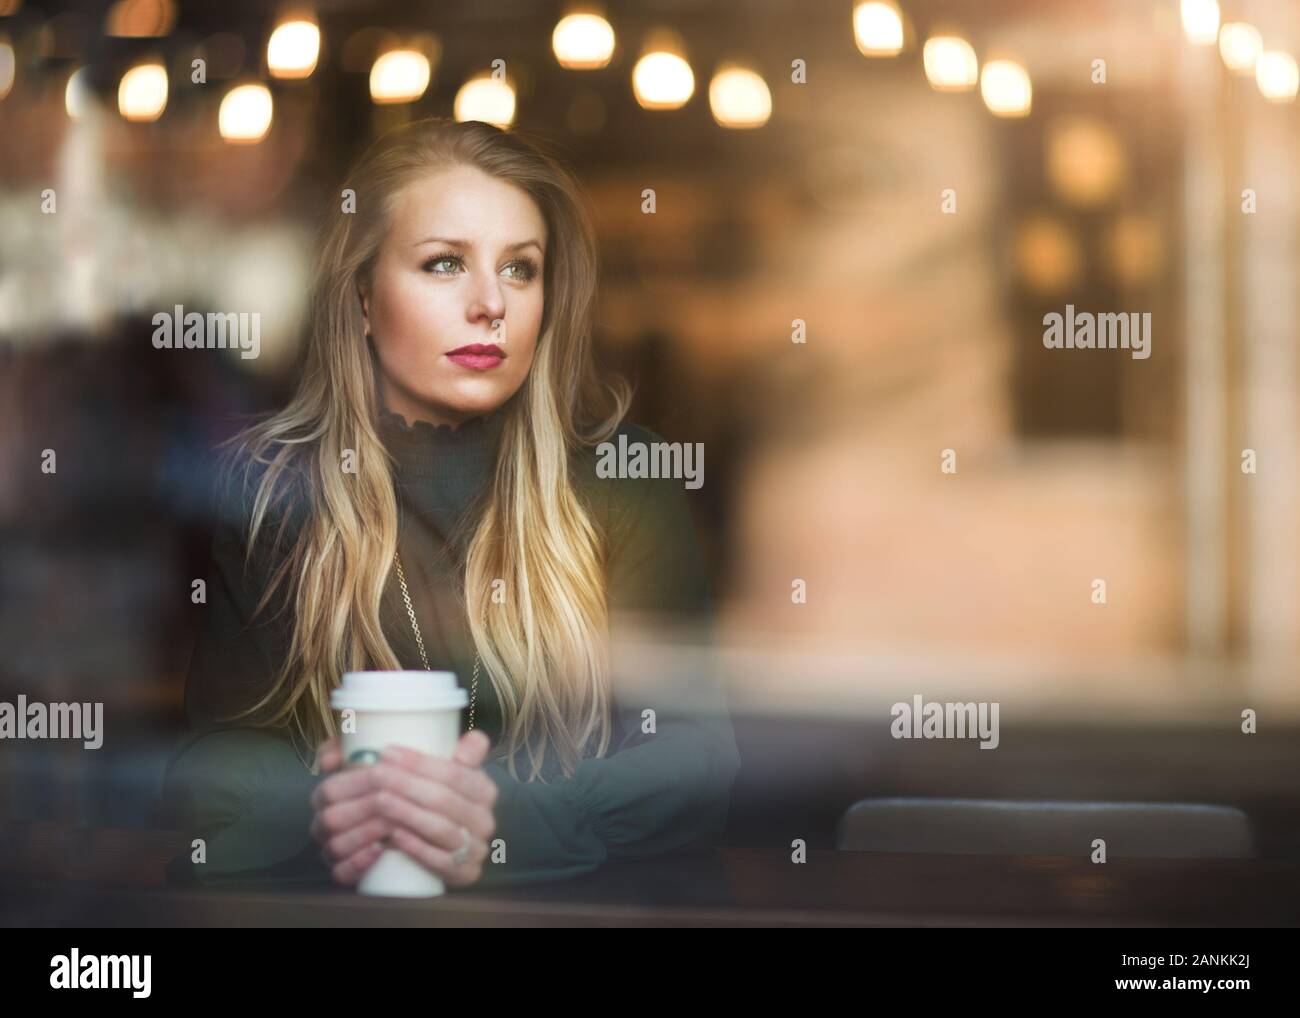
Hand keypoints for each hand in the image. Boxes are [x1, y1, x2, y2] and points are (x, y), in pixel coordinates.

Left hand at [308, 731, 498, 887]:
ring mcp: (476, 849)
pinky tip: (395, 835)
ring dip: (407, 813)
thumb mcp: (458, 772)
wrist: (451, 848)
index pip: (453, 772)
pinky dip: (417, 848)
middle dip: (406, 784)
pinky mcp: (465, 874)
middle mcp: (485, 820)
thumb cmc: (444, 801)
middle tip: (376, 774)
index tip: (387, 752)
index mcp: (485, 790)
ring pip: (440, 829)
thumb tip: (470, 741)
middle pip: (443, 799)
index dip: (419, 762)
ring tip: (380, 800)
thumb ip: (469, 749)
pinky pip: (441, 861)